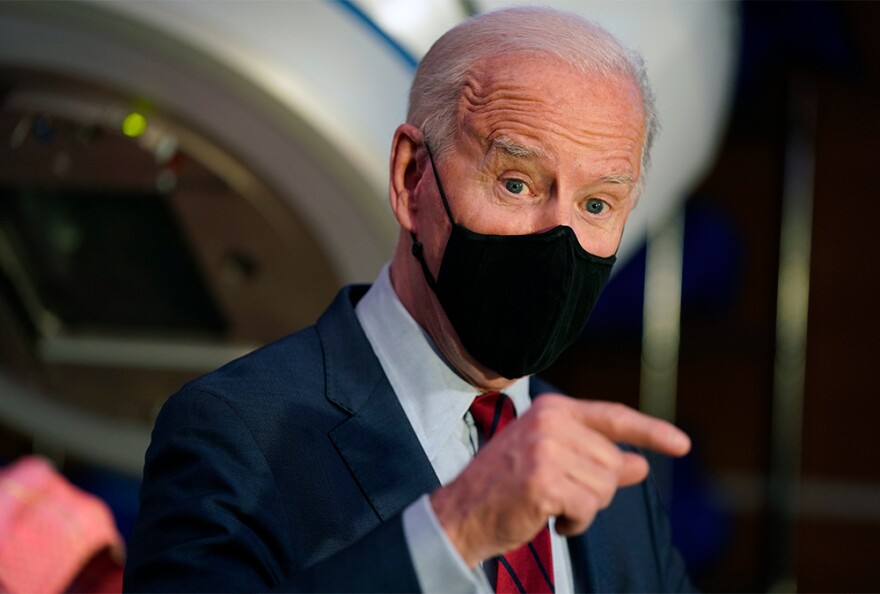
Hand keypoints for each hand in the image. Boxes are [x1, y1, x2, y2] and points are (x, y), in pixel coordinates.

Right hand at [429, 393, 690, 567]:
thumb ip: (596, 458)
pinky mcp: (544, 481)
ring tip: (550, 504)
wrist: (461, 513)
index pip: (613, 417)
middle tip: (559, 494)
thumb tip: (640, 465)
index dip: (651, 431)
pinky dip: (575, 522)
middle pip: (611, 462)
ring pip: (604, 487)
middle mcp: (550, 422)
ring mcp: (546, 450)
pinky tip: (550, 519)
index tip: (682, 445)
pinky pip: (588, 508)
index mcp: (552, 409)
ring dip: (584, 507)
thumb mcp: (553, 462)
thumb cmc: (506, 488)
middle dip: (595, 488)